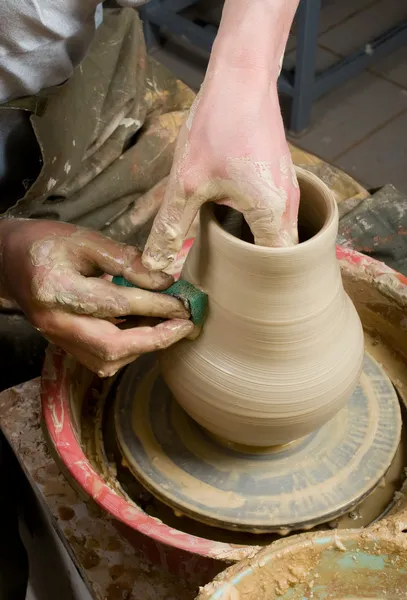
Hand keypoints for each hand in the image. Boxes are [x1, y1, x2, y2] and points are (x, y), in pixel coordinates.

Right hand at [0, 219, 192, 375]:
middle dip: (155, 340)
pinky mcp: (65, 345)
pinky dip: (130, 347)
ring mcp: (58, 339)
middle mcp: (55, 323)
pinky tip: (148, 329)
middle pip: (111, 347)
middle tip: (185, 326)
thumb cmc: (46, 244)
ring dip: (145, 346)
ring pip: (108, 360)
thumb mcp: (85, 239)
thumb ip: (125, 260)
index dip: (154, 306)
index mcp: (56, 289)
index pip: (114, 304)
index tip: (183, 304)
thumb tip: (164, 280)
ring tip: (171, 325)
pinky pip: (102, 358)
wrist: (9, 262)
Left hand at [142, 72, 299, 270]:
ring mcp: (287, 192)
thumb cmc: (218, 125)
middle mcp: (289, 207)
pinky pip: (274, 219)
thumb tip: (155, 268)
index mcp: (273, 215)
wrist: (241, 76)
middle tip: (222, 282)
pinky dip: (255, 230)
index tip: (226, 294)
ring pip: (277, 238)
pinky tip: (228, 226)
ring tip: (223, 260)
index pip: (275, 271)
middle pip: (279, 258)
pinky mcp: (279, 181)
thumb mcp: (186, 183)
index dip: (254, 288)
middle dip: (252, 273)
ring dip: (253, 251)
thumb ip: (171, 229)